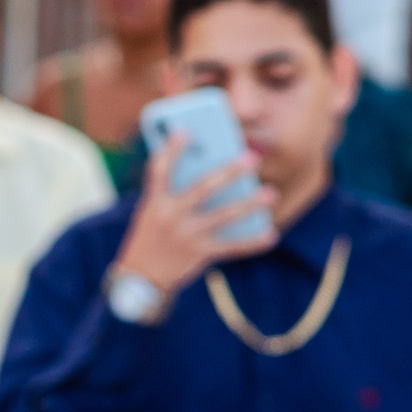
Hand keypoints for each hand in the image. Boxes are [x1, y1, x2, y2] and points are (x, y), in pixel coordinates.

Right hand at [112, 133, 277, 298]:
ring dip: (249, 204)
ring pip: (224, 216)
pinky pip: (232, 247)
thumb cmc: (150, 237)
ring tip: (270, 193)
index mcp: (155, 202)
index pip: (160, 170)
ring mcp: (187, 236)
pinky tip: (270, 234)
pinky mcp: (200, 254)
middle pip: (203, 189)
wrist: (140, 280)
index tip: (186, 132)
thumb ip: (173, 192)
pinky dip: (252, 242)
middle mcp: (171, 217)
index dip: (171, 150)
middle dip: (229, 172)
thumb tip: (208, 171)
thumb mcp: (152, 212)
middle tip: (252, 158)